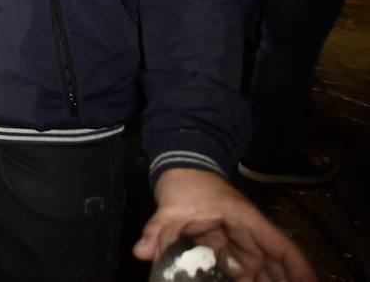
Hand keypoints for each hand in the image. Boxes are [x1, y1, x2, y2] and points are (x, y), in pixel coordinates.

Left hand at [134, 168, 313, 281]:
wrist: (180, 169)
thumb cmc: (185, 185)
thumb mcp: (170, 206)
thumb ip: (158, 229)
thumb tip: (141, 252)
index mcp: (244, 221)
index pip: (279, 246)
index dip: (297, 267)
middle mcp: (247, 234)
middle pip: (273, 265)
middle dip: (280, 281)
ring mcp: (239, 242)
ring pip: (259, 270)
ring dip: (265, 281)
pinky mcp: (226, 248)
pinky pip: (240, 271)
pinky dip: (246, 279)